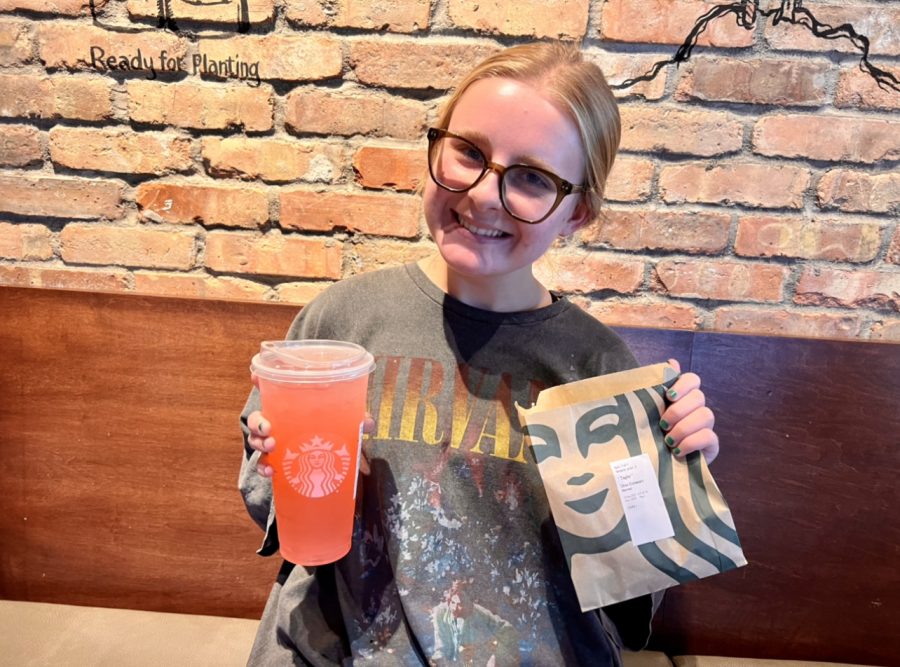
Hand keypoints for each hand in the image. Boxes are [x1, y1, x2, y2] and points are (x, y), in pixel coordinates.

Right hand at [248, 374, 376, 477]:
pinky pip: (263, 465)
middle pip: (257, 418)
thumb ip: (356, 419)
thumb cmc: (334, 434)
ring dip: (259, 442)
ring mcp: (275, 443)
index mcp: (292, 407)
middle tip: (269, 428)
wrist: (332, 465)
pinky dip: (264, 468)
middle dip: (257, 422)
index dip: (260, 380)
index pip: (272, 389)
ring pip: (256, 439)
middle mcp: (279, 422)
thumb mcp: (345, 423)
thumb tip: (368, 423)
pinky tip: (271, 471)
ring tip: (272, 445)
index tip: (255, 376)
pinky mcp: (277, 463)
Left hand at [659, 359, 718, 464]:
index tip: (669, 396)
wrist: (655, 465)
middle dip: (679, 411)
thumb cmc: (651, 434)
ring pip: (706, 415)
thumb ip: (657, 388)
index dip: (683, 385)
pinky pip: (709, 436)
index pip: (693, 379)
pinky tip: (677, 451)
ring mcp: (706, 426)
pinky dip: (691, 443)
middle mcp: (697, 408)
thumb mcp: (649, 411)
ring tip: (668, 440)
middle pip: (698, 397)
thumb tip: (672, 361)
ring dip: (684, 427)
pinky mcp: (711, 444)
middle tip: (663, 424)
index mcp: (682, 398)